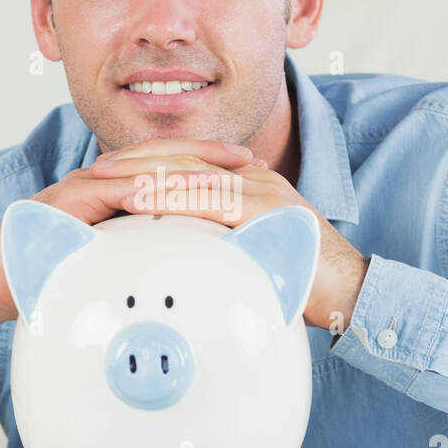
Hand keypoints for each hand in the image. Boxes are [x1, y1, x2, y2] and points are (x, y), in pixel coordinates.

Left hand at [88, 137, 369, 328]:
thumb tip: (183, 249)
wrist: (351, 289)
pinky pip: (211, 201)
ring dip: (146, 176)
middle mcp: (255, 177)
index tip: (110, 167)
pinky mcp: (267, 213)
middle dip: (136, 161)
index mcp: (249, 181)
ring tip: (108, 182)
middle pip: (184, 158)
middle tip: (96, 169)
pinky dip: (173, 200)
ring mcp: (263, 191)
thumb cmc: (300, 277)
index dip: (147, 159)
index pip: (189, 159)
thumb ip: (221, 239)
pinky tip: (143, 203)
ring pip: (193, 174)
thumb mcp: (251, 249)